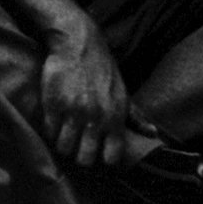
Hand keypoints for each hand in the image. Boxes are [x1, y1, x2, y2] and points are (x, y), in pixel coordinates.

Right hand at [39, 18, 130, 169]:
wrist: (78, 43)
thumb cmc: (102, 70)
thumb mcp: (122, 93)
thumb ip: (135, 117)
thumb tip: (153, 134)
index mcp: (115, 118)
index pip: (111, 157)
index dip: (104, 159)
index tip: (98, 153)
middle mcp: (95, 118)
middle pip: (85, 159)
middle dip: (80, 156)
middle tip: (77, 148)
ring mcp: (73, 112)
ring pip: (64, 148)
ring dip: (63, 145)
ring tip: (63, 137)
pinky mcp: (53, 104)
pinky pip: (49, 131)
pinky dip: (50, 132)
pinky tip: (54, 124)